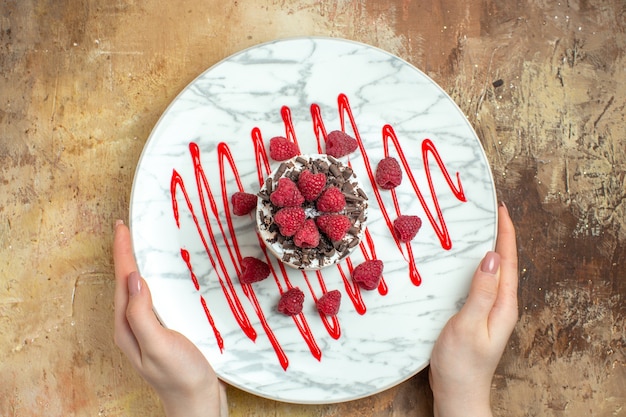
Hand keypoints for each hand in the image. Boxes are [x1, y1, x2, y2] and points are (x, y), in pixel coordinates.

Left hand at [113, 221, 227, 416]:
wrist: (199, 402)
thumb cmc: (181, 376)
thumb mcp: (159, 345)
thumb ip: (142, 315)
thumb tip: (133, 279)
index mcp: (127, 326)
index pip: (122, 280)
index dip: (122, 251)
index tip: (122, 226)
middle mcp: (133, 325)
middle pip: (126, 282)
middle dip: (125, 254)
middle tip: (128, 230)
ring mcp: (148, 329)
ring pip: (139, 289)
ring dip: (139, 265)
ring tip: (141, 245)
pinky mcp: (163, 330)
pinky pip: (153, 297)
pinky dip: (155, 280)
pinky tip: (162, 277)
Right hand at [429, 204, 517, 416]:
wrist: (456, 393)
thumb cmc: (461, 364)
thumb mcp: (469, 324)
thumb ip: (481, 291)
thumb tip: (492, 257)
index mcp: (504, 305)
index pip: (509, 262)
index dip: (505, 234)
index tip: (500, 209)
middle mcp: (501, 305)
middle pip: (505, 263)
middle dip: (499, 235)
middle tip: (489, 211)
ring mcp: (490, 311)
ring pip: (493, 272)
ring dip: (489, 248)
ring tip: (480, 228)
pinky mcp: (477, 315)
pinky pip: (481, 282)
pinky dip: (476, 265)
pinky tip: (466, 261)